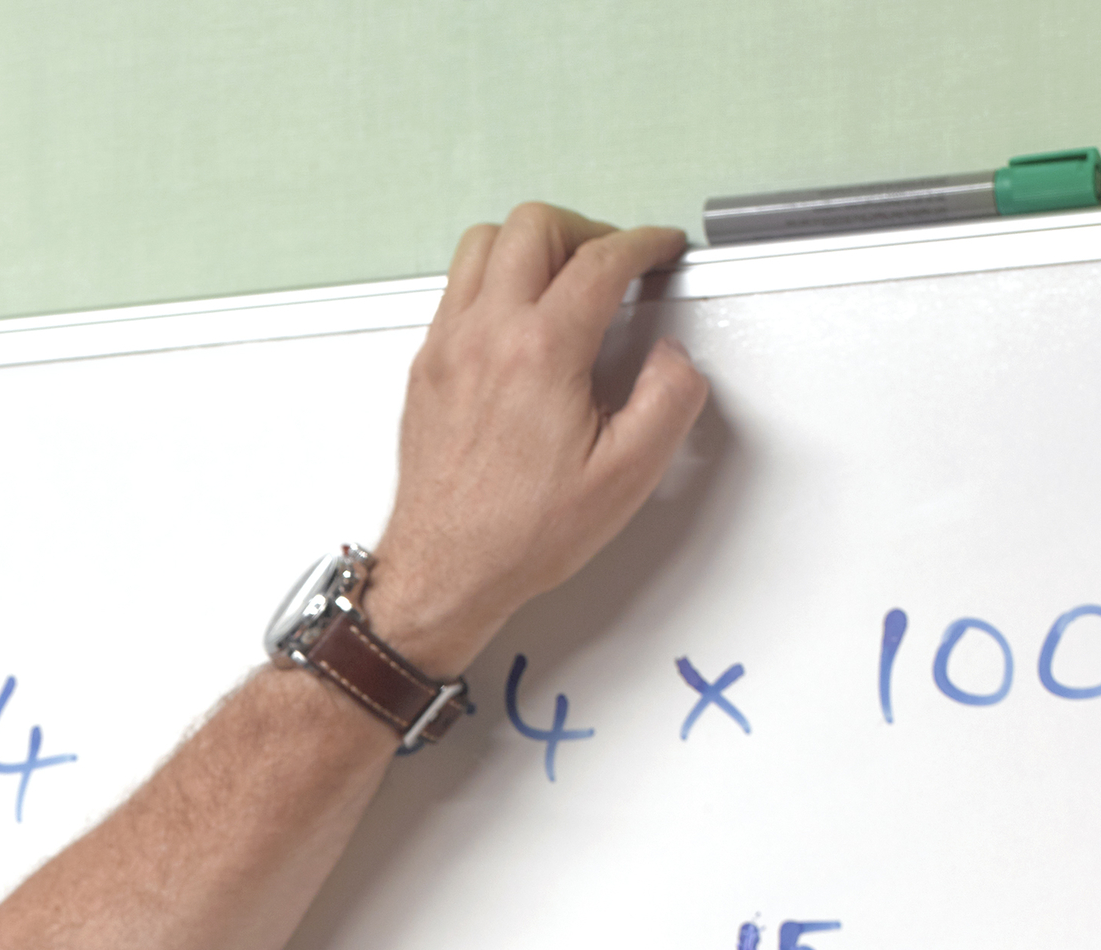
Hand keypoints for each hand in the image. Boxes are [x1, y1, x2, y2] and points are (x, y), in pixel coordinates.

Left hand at [366, 205, 705, 670]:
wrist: (446, 570)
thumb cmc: (519, 534)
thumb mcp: (627, 475)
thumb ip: (669, 399)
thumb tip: (673, 358)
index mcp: (540, 351)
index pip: (601, 259)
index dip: (644, 244)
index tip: (660, 250)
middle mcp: (485, 335)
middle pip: (533, 227)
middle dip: (586, 231)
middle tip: (613, 262)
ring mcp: (447, 347)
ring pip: (484, 245)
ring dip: (532, 246)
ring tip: (565, 278)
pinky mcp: (426, 367)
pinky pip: (457, 288)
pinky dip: (494, 280)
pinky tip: (520, 315)